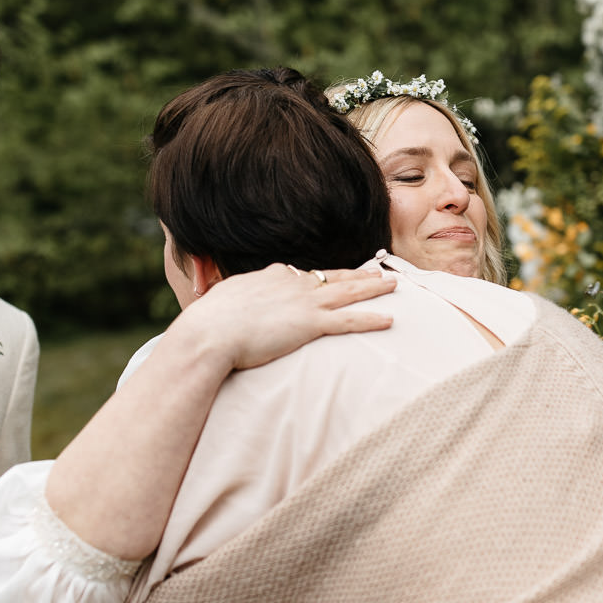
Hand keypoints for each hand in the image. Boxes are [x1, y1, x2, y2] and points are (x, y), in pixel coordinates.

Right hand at [170, 264, 394, 371]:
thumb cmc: (210, 322)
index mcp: (271, 276)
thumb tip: (226, 304)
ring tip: (393, 284)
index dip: (321, 276)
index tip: (332, 276)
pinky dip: (371, 319)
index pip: (302, 273)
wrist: (210, 332)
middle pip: (333, 276)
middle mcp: (292, 283)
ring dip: (373, 288)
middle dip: (357, 273)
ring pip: (348, 292)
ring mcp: (304, 302)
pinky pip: (349, 321)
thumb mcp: (223, 301)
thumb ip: (234, 299)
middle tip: (377, 271)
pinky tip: (389, 319)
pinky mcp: (310, 324)